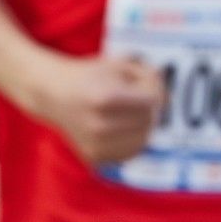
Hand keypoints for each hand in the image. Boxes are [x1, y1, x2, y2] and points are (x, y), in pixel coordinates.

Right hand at [34, 54, 166, 165]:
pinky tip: (126, 127)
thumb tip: (167, 101)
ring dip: (146, 124)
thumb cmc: (90, 75)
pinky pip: (130, 153)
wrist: (53, 94)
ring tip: (132, 112)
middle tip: (139, 98)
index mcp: (105, 98)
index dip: (155, 91)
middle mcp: (99, 125)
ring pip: (143, 139)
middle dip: (150, 107)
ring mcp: (96, 144)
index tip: (146, 86)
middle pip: (148, 120)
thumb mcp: (119, 64)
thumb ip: (148, 77)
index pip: (151, 101)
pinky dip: (135, 140)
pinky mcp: (94, 157)